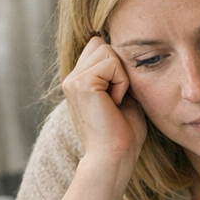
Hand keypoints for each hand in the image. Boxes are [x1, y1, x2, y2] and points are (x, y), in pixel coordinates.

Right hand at [48, 37, 150, 199]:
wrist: (116, 156)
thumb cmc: (124, 132)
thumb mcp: (123, 94)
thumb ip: (118, 72)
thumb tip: (127, 48)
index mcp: (80, 80)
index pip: (100, 46)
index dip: (117, 65)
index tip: (119, 96)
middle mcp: (72, 77)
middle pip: (102, 44)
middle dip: (119, 67)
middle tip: (117, 99)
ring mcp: (73, 80)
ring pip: (107, 50)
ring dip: (121, 76)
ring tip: (115, 101)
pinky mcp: (80, 83)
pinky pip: (112, 64)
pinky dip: (121, 83)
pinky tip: (114, 103)